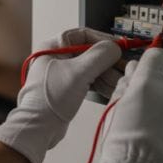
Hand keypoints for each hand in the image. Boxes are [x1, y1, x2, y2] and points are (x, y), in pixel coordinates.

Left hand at [0, 28, 120, 162]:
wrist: (39, 127)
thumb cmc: (49, 99)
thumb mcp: (77, 73)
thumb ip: (98, 57)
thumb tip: (114, 47)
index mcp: (53, 48)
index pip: (83, 35)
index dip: (103, 39)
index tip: (119, 45)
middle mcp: (57, 58)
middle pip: (90, 53)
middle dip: (108, 61)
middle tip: (124, 66)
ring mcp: (63, 74)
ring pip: (91, 68)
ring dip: (107, 74)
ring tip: (121, 80)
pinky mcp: (69, 88)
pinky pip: (89, 81)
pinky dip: (101, 84)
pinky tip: (113, 88)